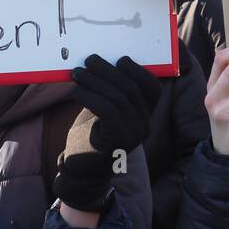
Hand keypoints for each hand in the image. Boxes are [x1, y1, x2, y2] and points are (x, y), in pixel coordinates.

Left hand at [54, 54, 161, 212]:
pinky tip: (76, 92)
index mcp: (146, 115)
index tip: (119, 59)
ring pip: (117, 97)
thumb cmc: (93, 134)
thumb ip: (112, 91)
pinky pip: (107, 110)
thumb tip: (101, 61)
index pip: (152, 88)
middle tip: (89, 60)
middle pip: (131, 88)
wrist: (84, 170)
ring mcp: (133, 134)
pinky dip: (90, 97)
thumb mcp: (107, 109)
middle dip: (108, 70)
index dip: (138, 70)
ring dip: (94, 81)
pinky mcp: (118, 140)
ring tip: (77, 73)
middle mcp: (144, 124)